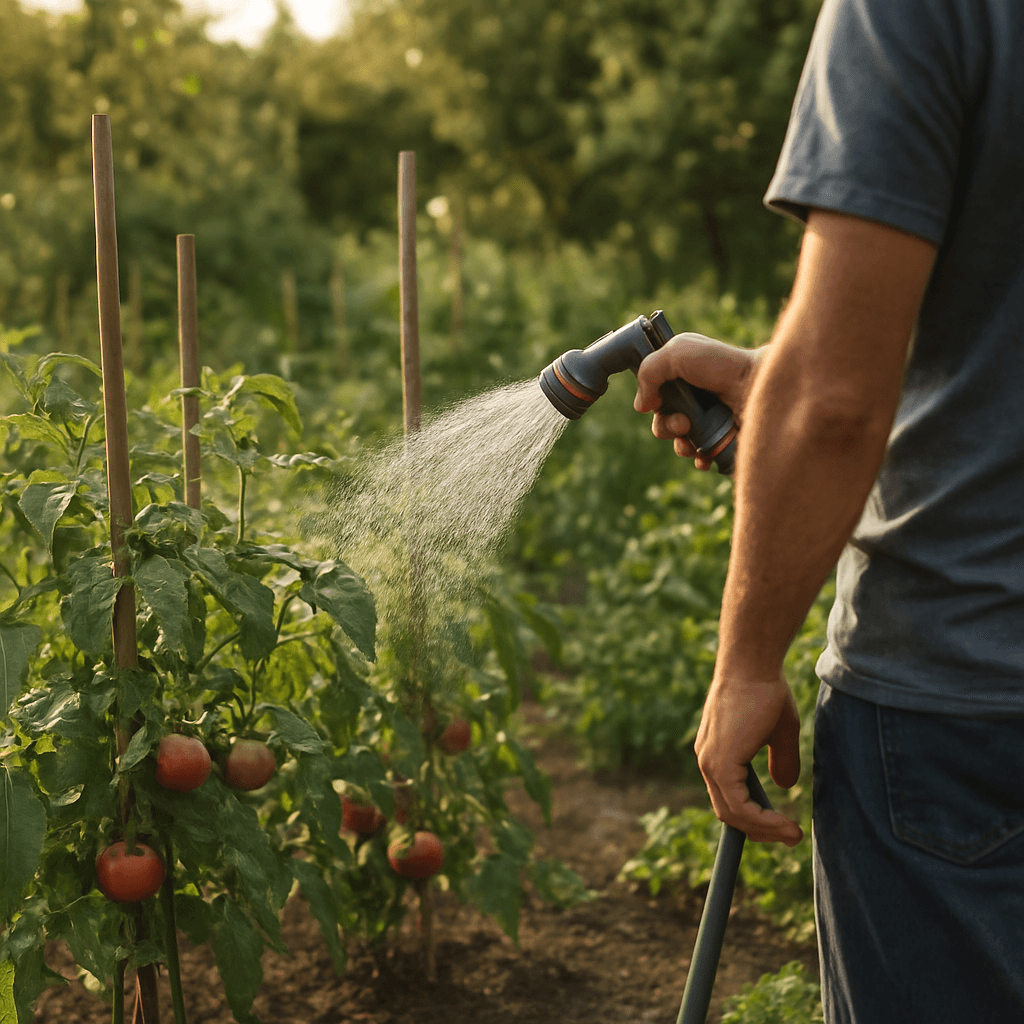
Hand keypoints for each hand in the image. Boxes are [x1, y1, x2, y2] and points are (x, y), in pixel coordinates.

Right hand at [634, 334, 761, 468]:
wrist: (761, 388)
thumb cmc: (724, 365)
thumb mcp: (678, 352)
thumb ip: (649, 371)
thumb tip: (642, 405)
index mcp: (686, 375)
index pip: (657, 394)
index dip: (652, 400)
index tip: (656, 401)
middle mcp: (698, 398)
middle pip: (663, 421)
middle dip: (665, 425)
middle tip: (682, 422)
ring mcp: (712, 421)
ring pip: (679, 443)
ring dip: (679, 445)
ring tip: (692, 439)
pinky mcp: (725, 442)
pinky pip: (702, 459)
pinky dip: (698, 459)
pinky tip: (704, 456)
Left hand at [693, 669, 803, 845]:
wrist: (754, 666)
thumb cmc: (766, 691)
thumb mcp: (778, 732)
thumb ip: (780, 759)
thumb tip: (785, 785)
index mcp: (716, 753)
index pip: (728, 798)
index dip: (752, 819)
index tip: (779, 827)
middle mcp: (707, 760)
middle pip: (729, 812)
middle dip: (760, 830)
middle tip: (789, 837)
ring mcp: (710, 763)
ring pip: (733, 813)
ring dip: (764, 830)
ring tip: (792, 835)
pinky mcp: (719, 763)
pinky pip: (739, 806)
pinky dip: (762, 821)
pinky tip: (785, 824)